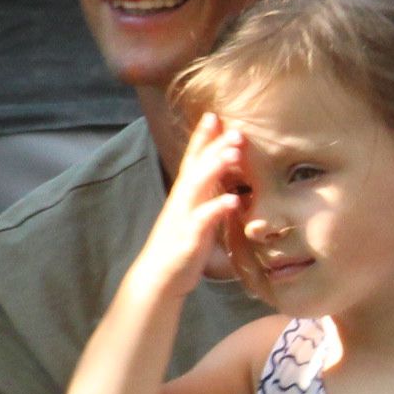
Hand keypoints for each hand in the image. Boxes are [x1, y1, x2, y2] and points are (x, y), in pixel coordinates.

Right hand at [135, 111, 246, 295]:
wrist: (159, 278)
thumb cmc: (181, 246)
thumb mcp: (196, 216)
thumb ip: (209, 198)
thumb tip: (230, 185)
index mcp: (184, 195)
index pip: (192, 160)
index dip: (201, 138)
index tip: (213, 115)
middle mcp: (182, 201)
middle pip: (197, 166)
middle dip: (214, 146)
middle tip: (234, 128)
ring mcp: (184, 218)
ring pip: (198, 186)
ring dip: (216, 167)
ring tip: (234, 152)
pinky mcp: (188, 239)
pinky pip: (204, 220)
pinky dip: (218, 208)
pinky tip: (234, 200)